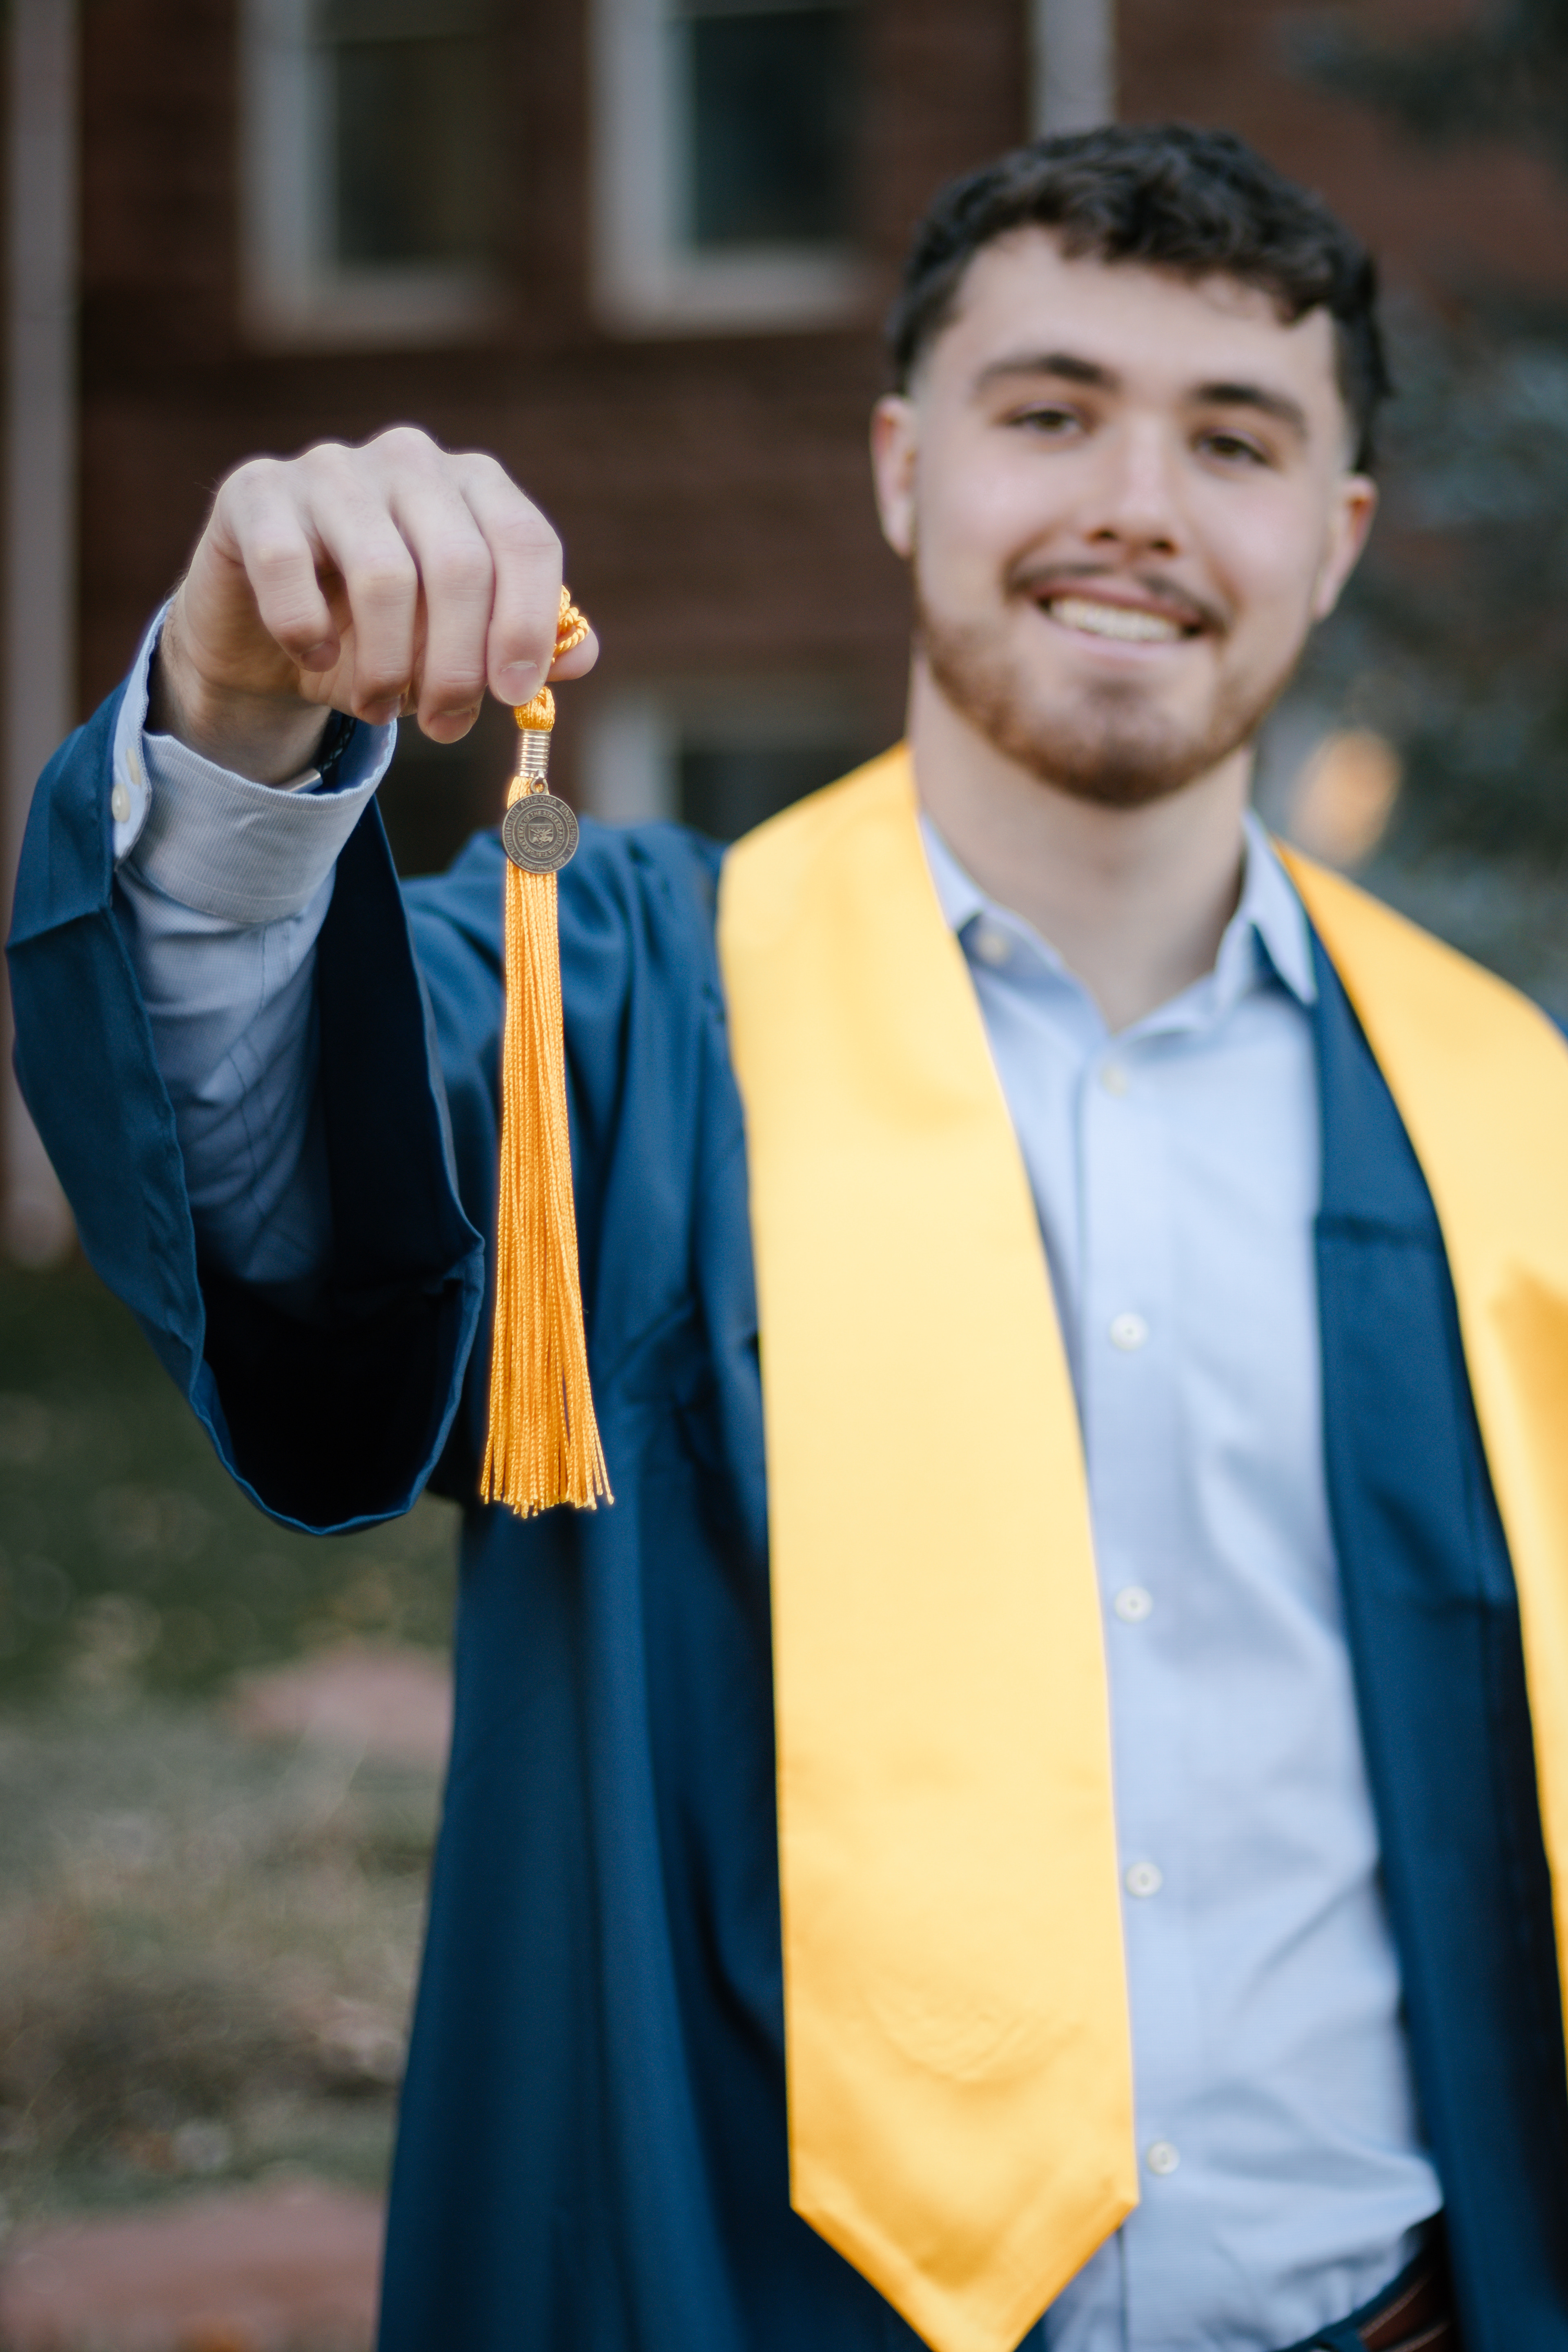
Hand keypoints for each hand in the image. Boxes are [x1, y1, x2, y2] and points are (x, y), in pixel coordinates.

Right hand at [149, 426, 598, 784]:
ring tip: (379, 708)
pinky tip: (312, 655)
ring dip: (386, 666)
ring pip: (383, 574)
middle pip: (460, 565)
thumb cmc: (379, 636)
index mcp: (474, 485)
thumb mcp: (459, 647)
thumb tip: (580, 656)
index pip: (525, 541)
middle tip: (446, 726)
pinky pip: (288, 566)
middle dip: (457, 666)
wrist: (270, 634)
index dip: (527, 624)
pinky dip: (305, 629)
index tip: (514, 695)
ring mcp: (331, 468)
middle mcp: (410, 460)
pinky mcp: (256, 491)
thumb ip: (526, 645)